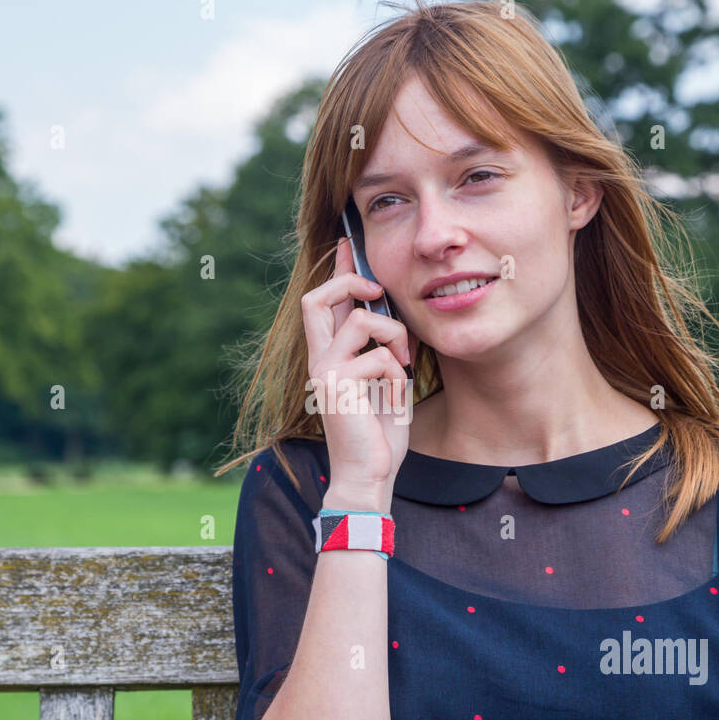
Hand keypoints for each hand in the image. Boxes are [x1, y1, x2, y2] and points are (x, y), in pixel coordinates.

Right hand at [300, 237, 413, 506]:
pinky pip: (378, 357)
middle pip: (315, 297)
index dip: (337, 269)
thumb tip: (390, 316)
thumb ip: (380, 350)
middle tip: (378, 290)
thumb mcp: (383, 382)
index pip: (324, 302)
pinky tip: (396, 397)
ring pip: (359, 321)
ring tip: (403, 362)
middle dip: (350, 282)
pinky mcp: (336, 386)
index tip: (349, 244)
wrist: (369, 475)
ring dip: (393, 335)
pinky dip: (398, 374)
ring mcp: (324, 372)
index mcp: (329, 357)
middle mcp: (319, 360)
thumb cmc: (378, 433)